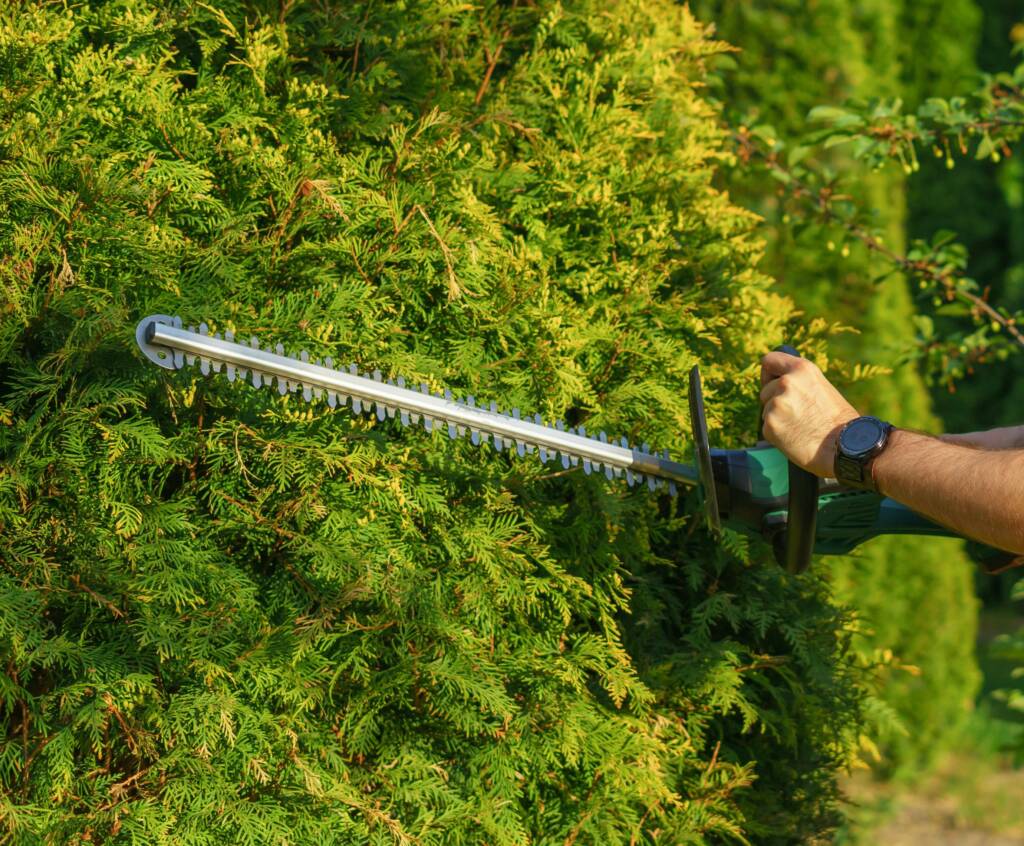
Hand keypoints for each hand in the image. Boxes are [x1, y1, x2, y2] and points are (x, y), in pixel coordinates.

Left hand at [759, 352, 858, 477]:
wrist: (845, 446)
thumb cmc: (837, 419)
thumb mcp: (820, 387)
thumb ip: (798, 381)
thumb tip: (776, 380)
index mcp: (801, 369)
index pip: (769, 360)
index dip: (769, 373)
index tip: (772, 381)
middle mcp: (786, 383)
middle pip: (765, 389)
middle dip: (775, 400)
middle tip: (798, 413)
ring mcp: (776, 404)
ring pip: (766, 409)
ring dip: (777, 417)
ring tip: (800, 425)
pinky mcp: (770, 425)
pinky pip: (767, 427)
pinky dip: (777, 432)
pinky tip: (796, 436)